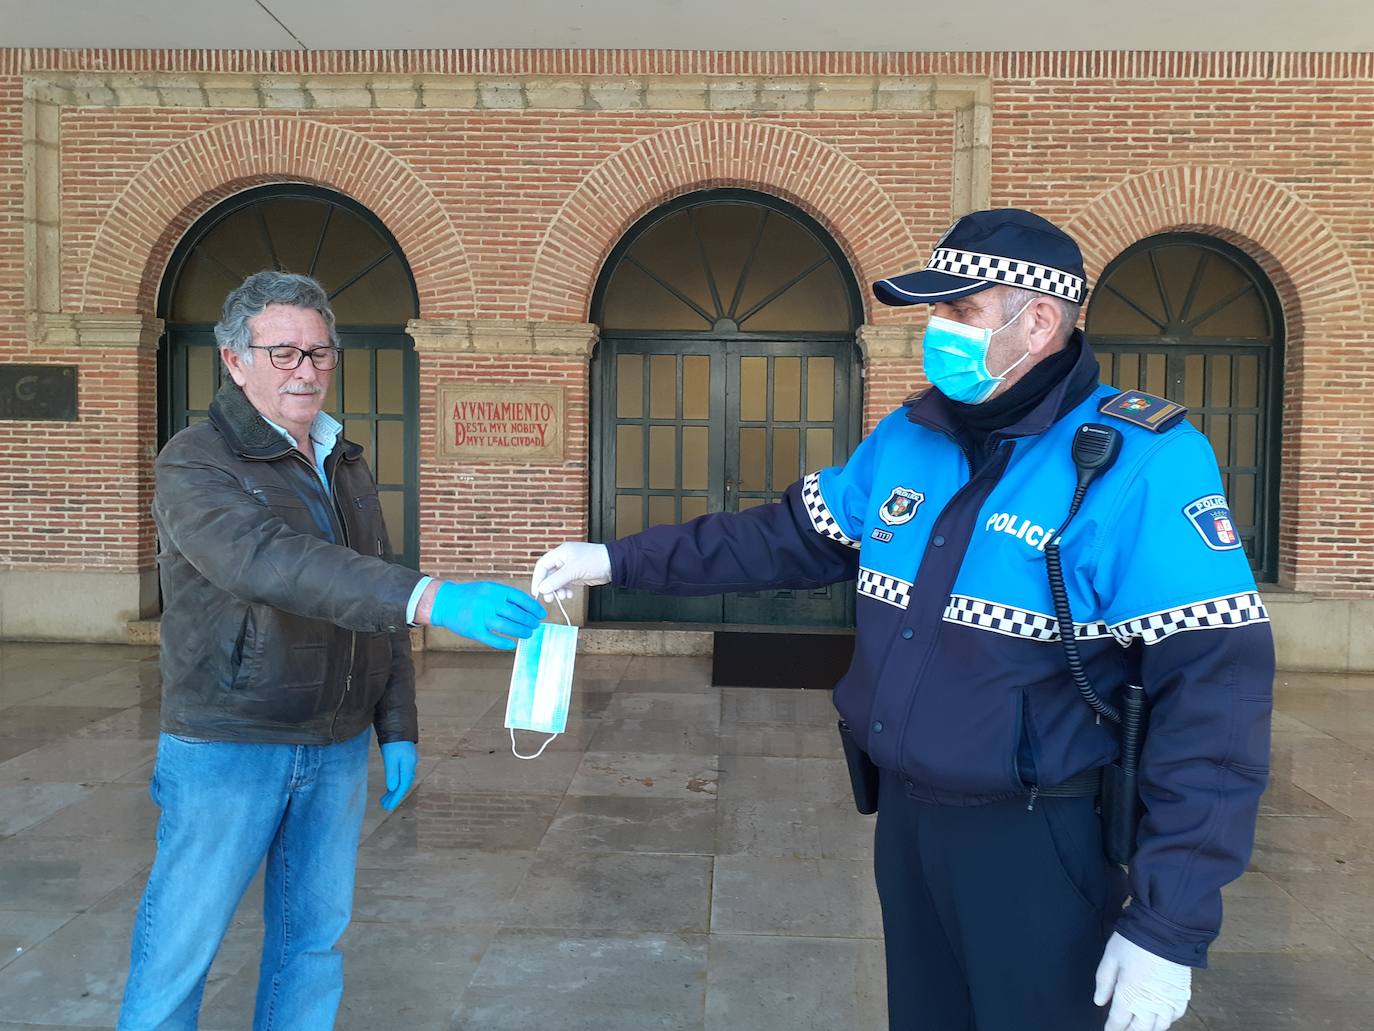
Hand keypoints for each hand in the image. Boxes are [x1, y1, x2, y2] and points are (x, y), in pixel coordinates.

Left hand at [378, 741, 417, 810]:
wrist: (398, 727)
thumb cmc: (393, 743)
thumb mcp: (390, 758)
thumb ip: (392, 773)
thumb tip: (393, 788)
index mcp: (408, 766)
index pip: (403, 786)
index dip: (395, 797)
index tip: (388, 806)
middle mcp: (411, 766)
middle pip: (404, 785)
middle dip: (394, 796)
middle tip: (384, 805)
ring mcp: (410, 763)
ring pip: (403, 781)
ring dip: (395, 791)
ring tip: (385, 799)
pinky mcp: (406, 761)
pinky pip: (402, 776)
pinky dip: (396, 783)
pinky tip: (391, 787)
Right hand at [428, 581, 544, 649]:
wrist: (444, 601)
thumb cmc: (471, 596)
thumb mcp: (488, 589)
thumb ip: (505, 597)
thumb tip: (528, 608)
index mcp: (494, 590)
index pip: (520, 598)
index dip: (533, 607)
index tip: (541, 614)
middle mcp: (488, 602)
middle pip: (516, 613)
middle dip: (529, 621)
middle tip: (536, 626)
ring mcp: (480, 616)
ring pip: (507, 626)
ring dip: (521, 631)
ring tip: (528, 634)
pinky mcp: (473, 629)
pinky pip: (492, 638)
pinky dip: (503, 643)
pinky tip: (512, 644)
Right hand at [531, 542, 611, 600]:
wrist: (613, 564)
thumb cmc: (595, 560)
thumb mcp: (573, 570)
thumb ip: (556, 580)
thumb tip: (542, 589)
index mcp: (560, 553)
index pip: (542, 565)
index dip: (537, 578)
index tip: (537, 592)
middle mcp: (563, 559)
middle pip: (548, 575)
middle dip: (549, 587)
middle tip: (550, 599)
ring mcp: (569, 568)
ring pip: (556, 581)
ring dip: (557, 590)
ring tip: (563, 597)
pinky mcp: (576, 575)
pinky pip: (565, 584)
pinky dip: (565, 590)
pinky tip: (569, 594)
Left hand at [1095, 932, 1191, 1030]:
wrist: (1166, 929)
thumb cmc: (1134, 941)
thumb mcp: (1111, 957)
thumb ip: (1104, 981)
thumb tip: (1099, 1001)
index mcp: (1129, 994)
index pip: (1118, 1021)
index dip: (1112, 1028)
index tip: (1109, 1030)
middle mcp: (1150, 1003)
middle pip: (1140, 1028)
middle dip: (1130, 1030)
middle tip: (1123, 1028)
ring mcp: (1168, 1001)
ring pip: (1159, 1026)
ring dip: (1148, 1028)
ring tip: (1140, 1024)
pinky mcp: (1182, 994)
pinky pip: (1175, 1016)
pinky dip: (1166, 1019)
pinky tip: (1160, 1015)